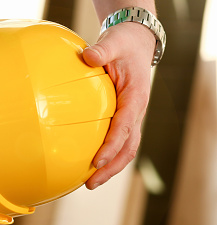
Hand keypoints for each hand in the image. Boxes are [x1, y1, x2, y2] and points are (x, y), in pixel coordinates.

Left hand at [82, 22, 154, 189]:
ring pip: (126, 148)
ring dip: (111, 167)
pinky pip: (118, 140)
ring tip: (89, 183)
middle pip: (129, 146)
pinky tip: (88, 165)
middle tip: (91, 183)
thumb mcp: (113, 42)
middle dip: (112, 167)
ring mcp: (131, 115)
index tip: (97, 161)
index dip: (112, 145)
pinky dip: (107, 155)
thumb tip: (87, 57)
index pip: (125, 126)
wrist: (135, 41)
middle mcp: (136, 109)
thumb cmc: (123, 43)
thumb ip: (101, 50)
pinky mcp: (123, 116)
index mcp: (135, 96)